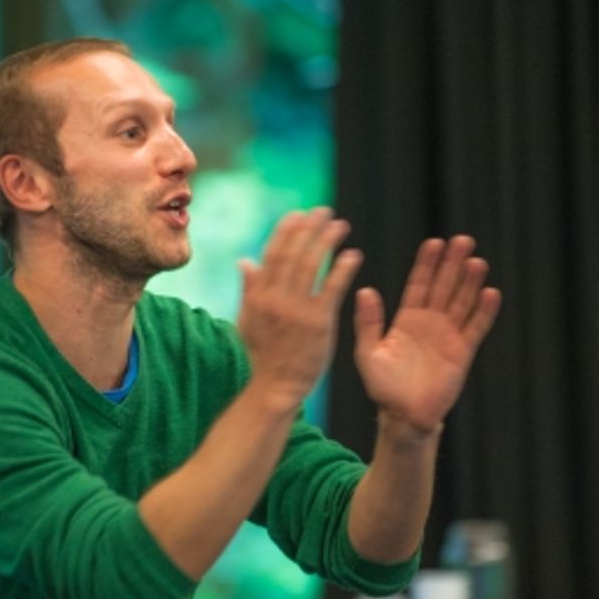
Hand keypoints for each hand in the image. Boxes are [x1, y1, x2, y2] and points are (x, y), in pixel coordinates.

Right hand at [237, 208, 362, 415]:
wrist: (275, 386)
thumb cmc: (263, 354)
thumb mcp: (248, 319)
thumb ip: (250, 289)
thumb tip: (245, 260)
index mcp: (258, 295)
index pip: (273, 253)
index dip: (287, 231)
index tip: (299, 214)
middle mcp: (276, 299)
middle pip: (294, 253)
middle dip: (310, 229)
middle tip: (324, 212)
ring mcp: (297, 311)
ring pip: (312, 265)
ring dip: (327, 241)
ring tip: (341, 226)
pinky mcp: (318, 323)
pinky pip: (332, 288)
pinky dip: (343, 268)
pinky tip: (353, 255)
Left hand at [353, 235, 501, 434]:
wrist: (404, 417)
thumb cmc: (384, 388)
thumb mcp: (368, 353)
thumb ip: (368, 323)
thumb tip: (365, 290)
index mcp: (407, 320)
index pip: (419, 284)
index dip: (427, 264)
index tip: (434, 243)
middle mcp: (430, 323)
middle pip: (444, 287)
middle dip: (453, 264)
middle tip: (462, 240)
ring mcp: (448, 336)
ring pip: (462, 302)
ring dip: (470, 282)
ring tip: (477, 261)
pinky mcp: (463, 352)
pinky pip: (476, 328)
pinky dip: (484, 311)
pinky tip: (491, 292)